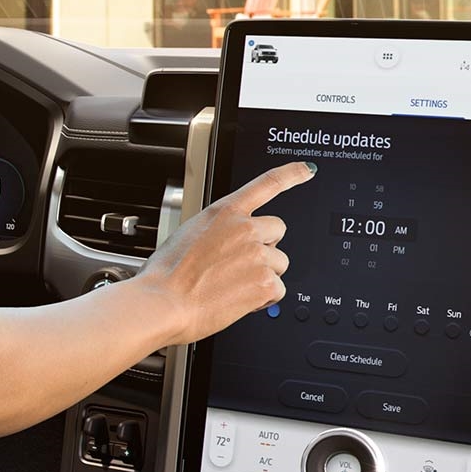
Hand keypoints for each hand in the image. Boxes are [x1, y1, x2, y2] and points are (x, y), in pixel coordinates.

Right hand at [137, 161, 312, 346]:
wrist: (163, 303)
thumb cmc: (167, 275)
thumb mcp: (189, 235)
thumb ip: (218, 232)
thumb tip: (229, 246)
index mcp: (224, 212)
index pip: (266, 184)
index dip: (291, 174)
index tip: (307, 169)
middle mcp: (245, 228)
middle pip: (277, 231)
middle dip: (265, 247)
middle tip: (240, 265)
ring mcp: (258, 254)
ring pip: (279, 263)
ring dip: (263, 275)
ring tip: (233, 285)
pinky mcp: (265, 282)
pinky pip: (278, 289)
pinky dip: (262, 298)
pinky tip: (238, 300)